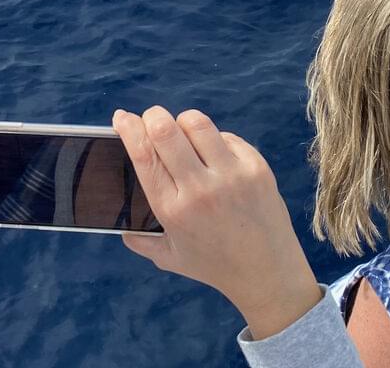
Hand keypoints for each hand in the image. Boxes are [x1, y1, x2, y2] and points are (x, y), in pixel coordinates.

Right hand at [112, 107, 321, 339]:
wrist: (268, 272)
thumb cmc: (215, 265)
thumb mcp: (170, 258)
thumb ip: (142, 241)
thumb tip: (121, 226)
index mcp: (172, 210)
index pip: (143, 154)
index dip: (128, 128)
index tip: (121, 118)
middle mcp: (200, 189)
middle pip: (165, 130)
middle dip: (151, 116)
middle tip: (150, 120)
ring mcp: (231, 175)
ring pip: (196, 123)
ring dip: (183, 121)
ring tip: (182, 132)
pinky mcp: (257, 167)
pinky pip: (226, 136)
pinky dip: (214, 138)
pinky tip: (213, 153)